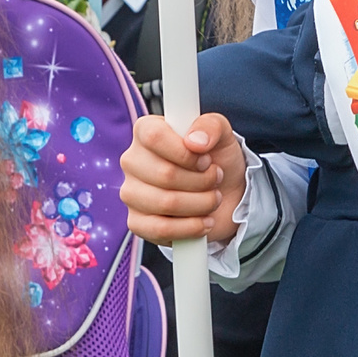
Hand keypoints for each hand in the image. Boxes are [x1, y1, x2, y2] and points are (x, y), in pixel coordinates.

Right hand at [122, 113, 246, 245]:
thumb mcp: (222, 134)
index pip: (154, 137)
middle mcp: (132, 161)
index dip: (185, 152)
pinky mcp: (136, 222)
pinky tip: (204, 221)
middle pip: (165, 174)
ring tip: (213, 198)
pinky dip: (191, 228)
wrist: (226, 193)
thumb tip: (195, 142)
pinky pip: (160, 230)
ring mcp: (131, 193)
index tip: (206, 160)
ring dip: (201, 203)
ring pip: (166, 203)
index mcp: (146, 132)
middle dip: (202, 181)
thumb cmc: (217, 158)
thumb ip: (211, 126)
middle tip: (216, 179)